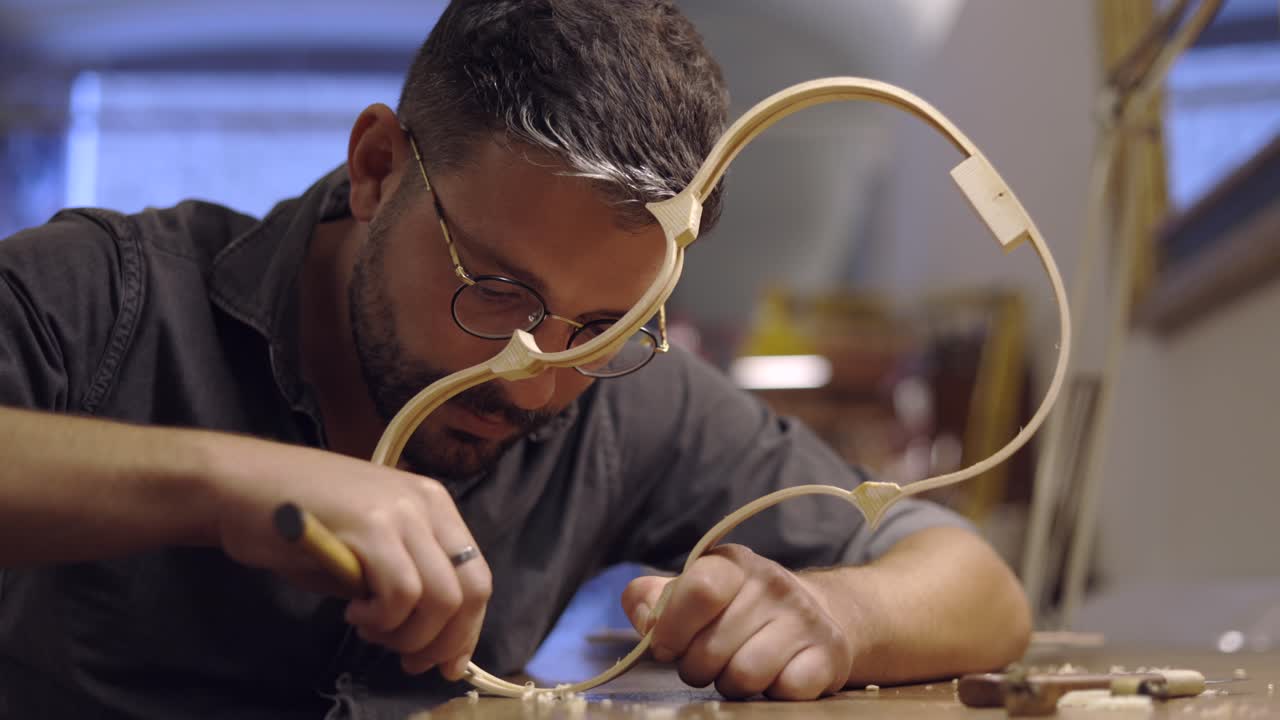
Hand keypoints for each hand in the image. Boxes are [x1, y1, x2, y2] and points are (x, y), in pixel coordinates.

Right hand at [202, 433, 490, 679]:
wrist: (240, 485)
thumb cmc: (297, 518)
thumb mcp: (367, 544)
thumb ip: (404, 576)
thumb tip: (431, 634)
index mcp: (434, 504)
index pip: (476, 576)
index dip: (466, 629)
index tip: (446, 662)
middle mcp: (427, 504)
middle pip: (469, 591)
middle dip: (443, 641)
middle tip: (408, 660)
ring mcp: (400, 512)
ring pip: (439, 599)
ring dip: (406, 633)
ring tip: (370, 629)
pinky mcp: (370, 527)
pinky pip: (401, 594)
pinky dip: (381, 619)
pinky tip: (353, 613)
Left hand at [621, 544, 854, 699]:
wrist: (813, 617)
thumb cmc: (738, 609)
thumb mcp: (693, 592)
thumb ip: (653, 599)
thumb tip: (642, 613)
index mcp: (731, 564)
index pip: (698, 589)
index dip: (672, 629)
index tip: (668, 647)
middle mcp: (772, 582)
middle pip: (710, 649)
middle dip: (699, 667)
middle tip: (711, 660)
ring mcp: (804, 617)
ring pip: (744, 676)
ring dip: (733, 684)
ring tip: (741, 667)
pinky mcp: (829, 653)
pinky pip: (785, 690)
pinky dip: (773, 693)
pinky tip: (776, 675)